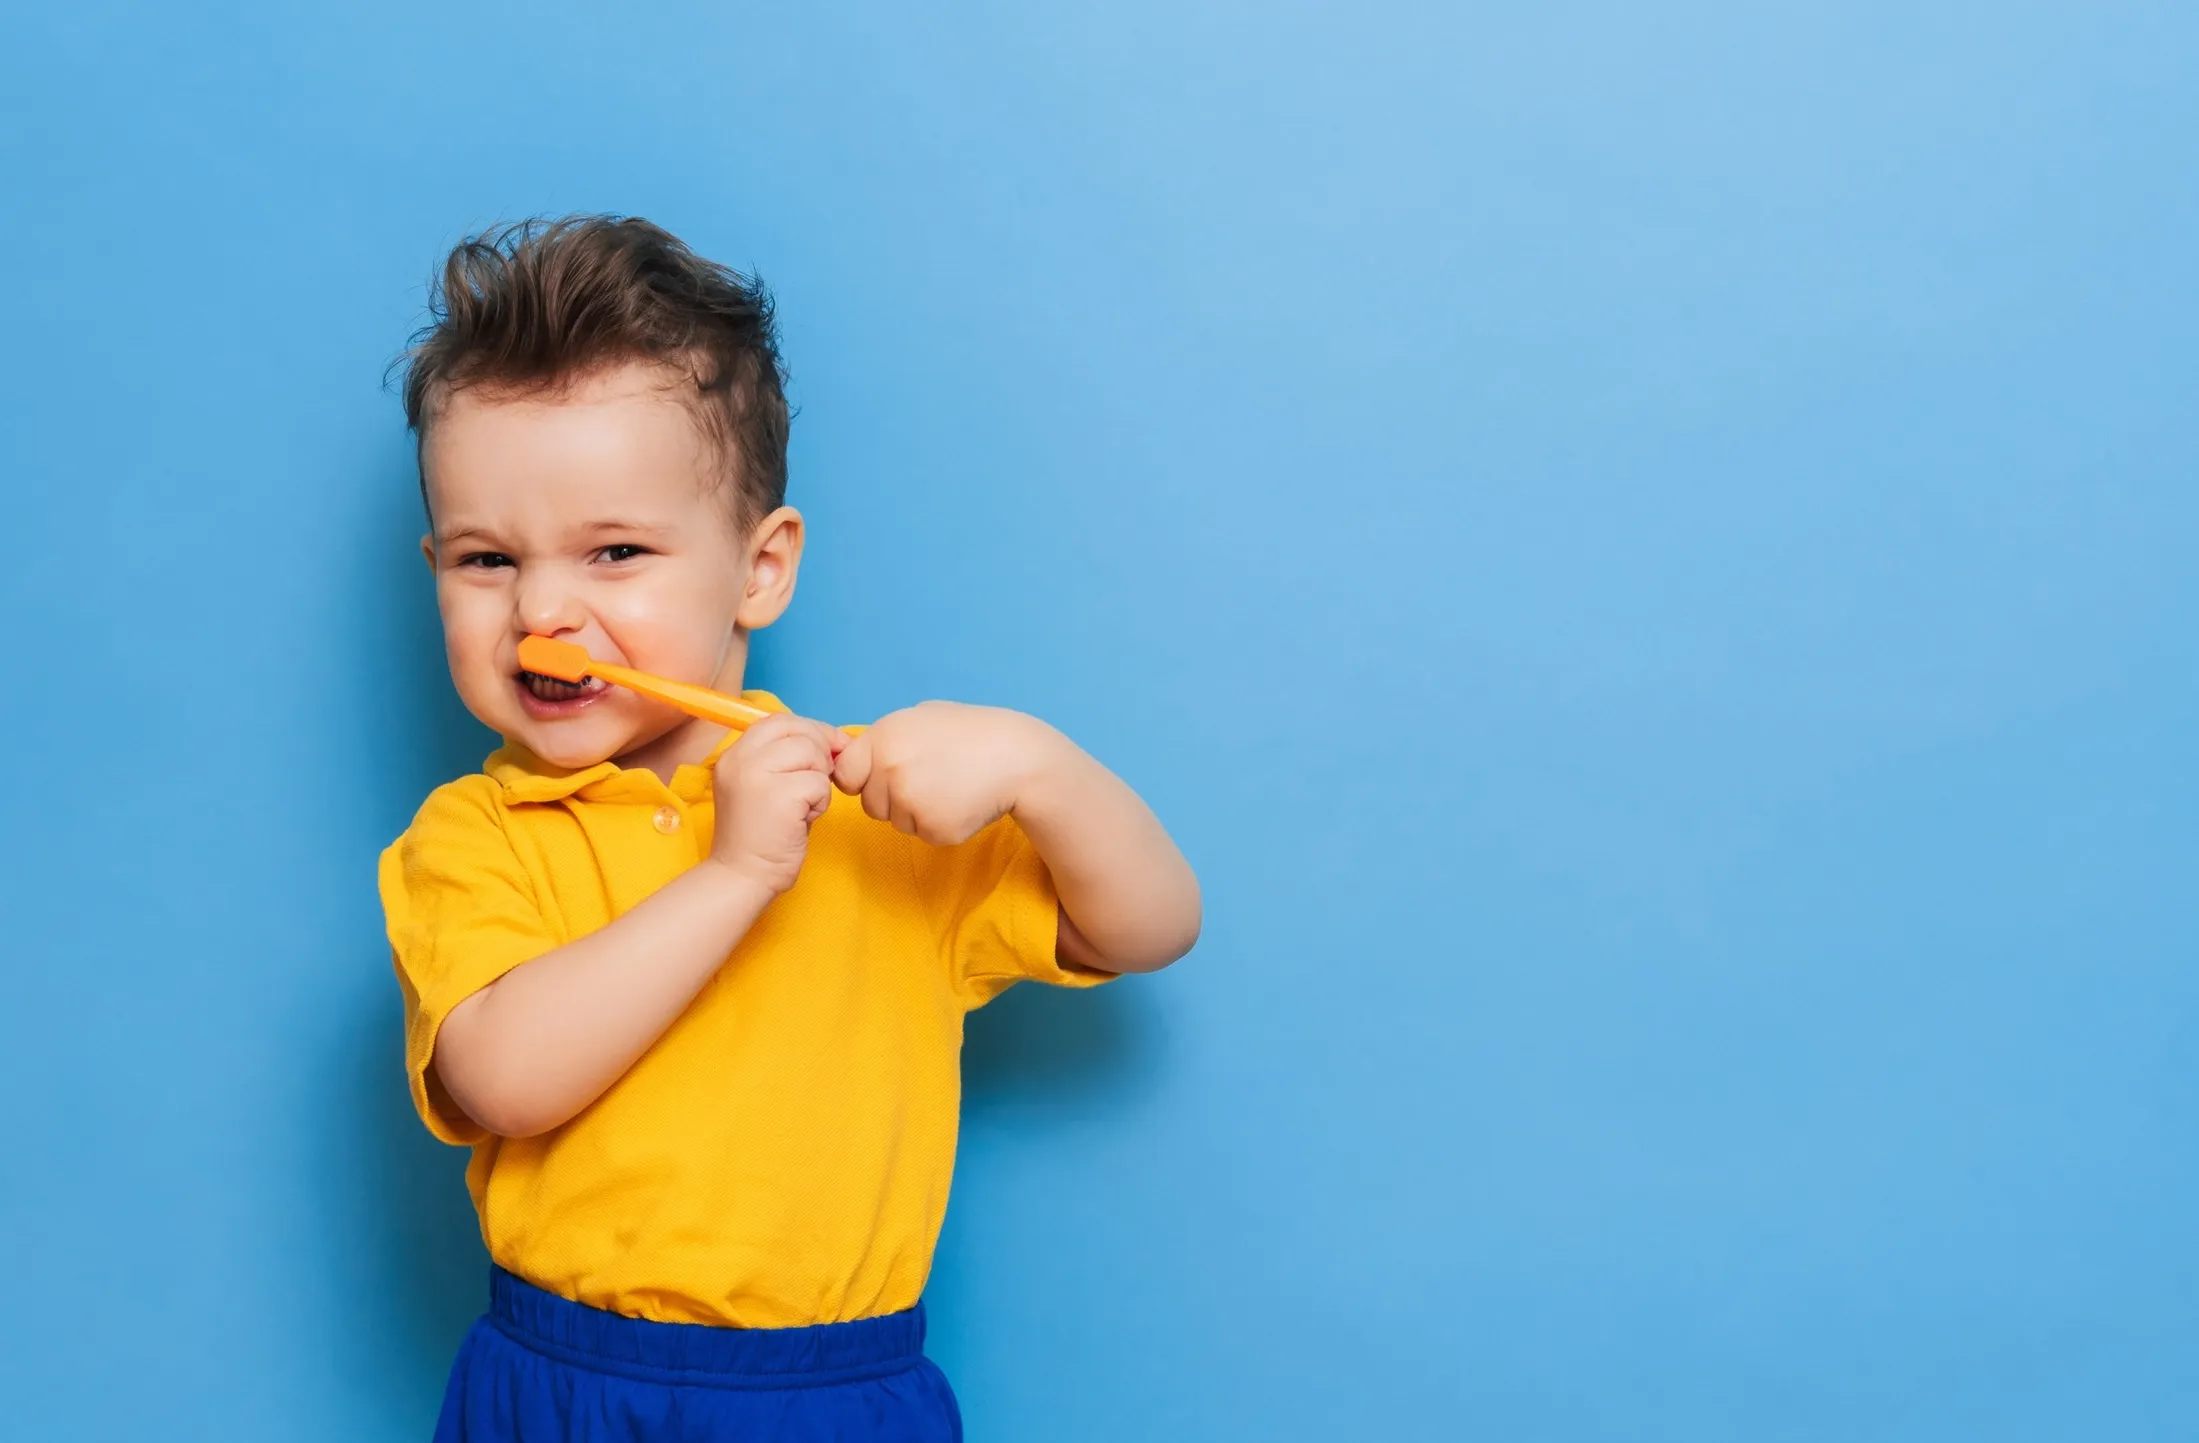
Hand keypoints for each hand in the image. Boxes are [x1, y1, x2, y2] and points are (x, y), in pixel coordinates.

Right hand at [708, 713, 849, 893]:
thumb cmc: (762, 835)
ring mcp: (756, 775)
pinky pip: (819, 784)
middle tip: (817, 782)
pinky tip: (804, 820)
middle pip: (798, 731)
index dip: (810, 730)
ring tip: (803, 806)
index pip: (779, 720)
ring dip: (819, 780)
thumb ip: (787, 758)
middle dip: (821, 752)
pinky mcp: (779, 796)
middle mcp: (740, 758)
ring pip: (812, 754)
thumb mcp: (764, 785)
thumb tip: (834, 739)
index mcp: (734, 753)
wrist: (743, 876)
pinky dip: (821, 802)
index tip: (828, 749)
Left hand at [831, 702, 1058, 845]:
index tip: (882, 777)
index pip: (844, 774)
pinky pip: (922, 835)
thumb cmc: (970, 733)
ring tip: (949, 787)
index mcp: (884, 737)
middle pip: (870, 804)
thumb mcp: (923, 717)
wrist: (1017, 757)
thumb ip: (885, 738)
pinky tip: (961, 802)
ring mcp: (911, 801)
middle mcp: (891, 769)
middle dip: (892, 798)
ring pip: (896, 822)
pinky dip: (939, 825)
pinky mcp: (933, 829)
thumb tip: (850, 756)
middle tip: (930, 778)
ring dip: (916, 813)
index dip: (861, 779)